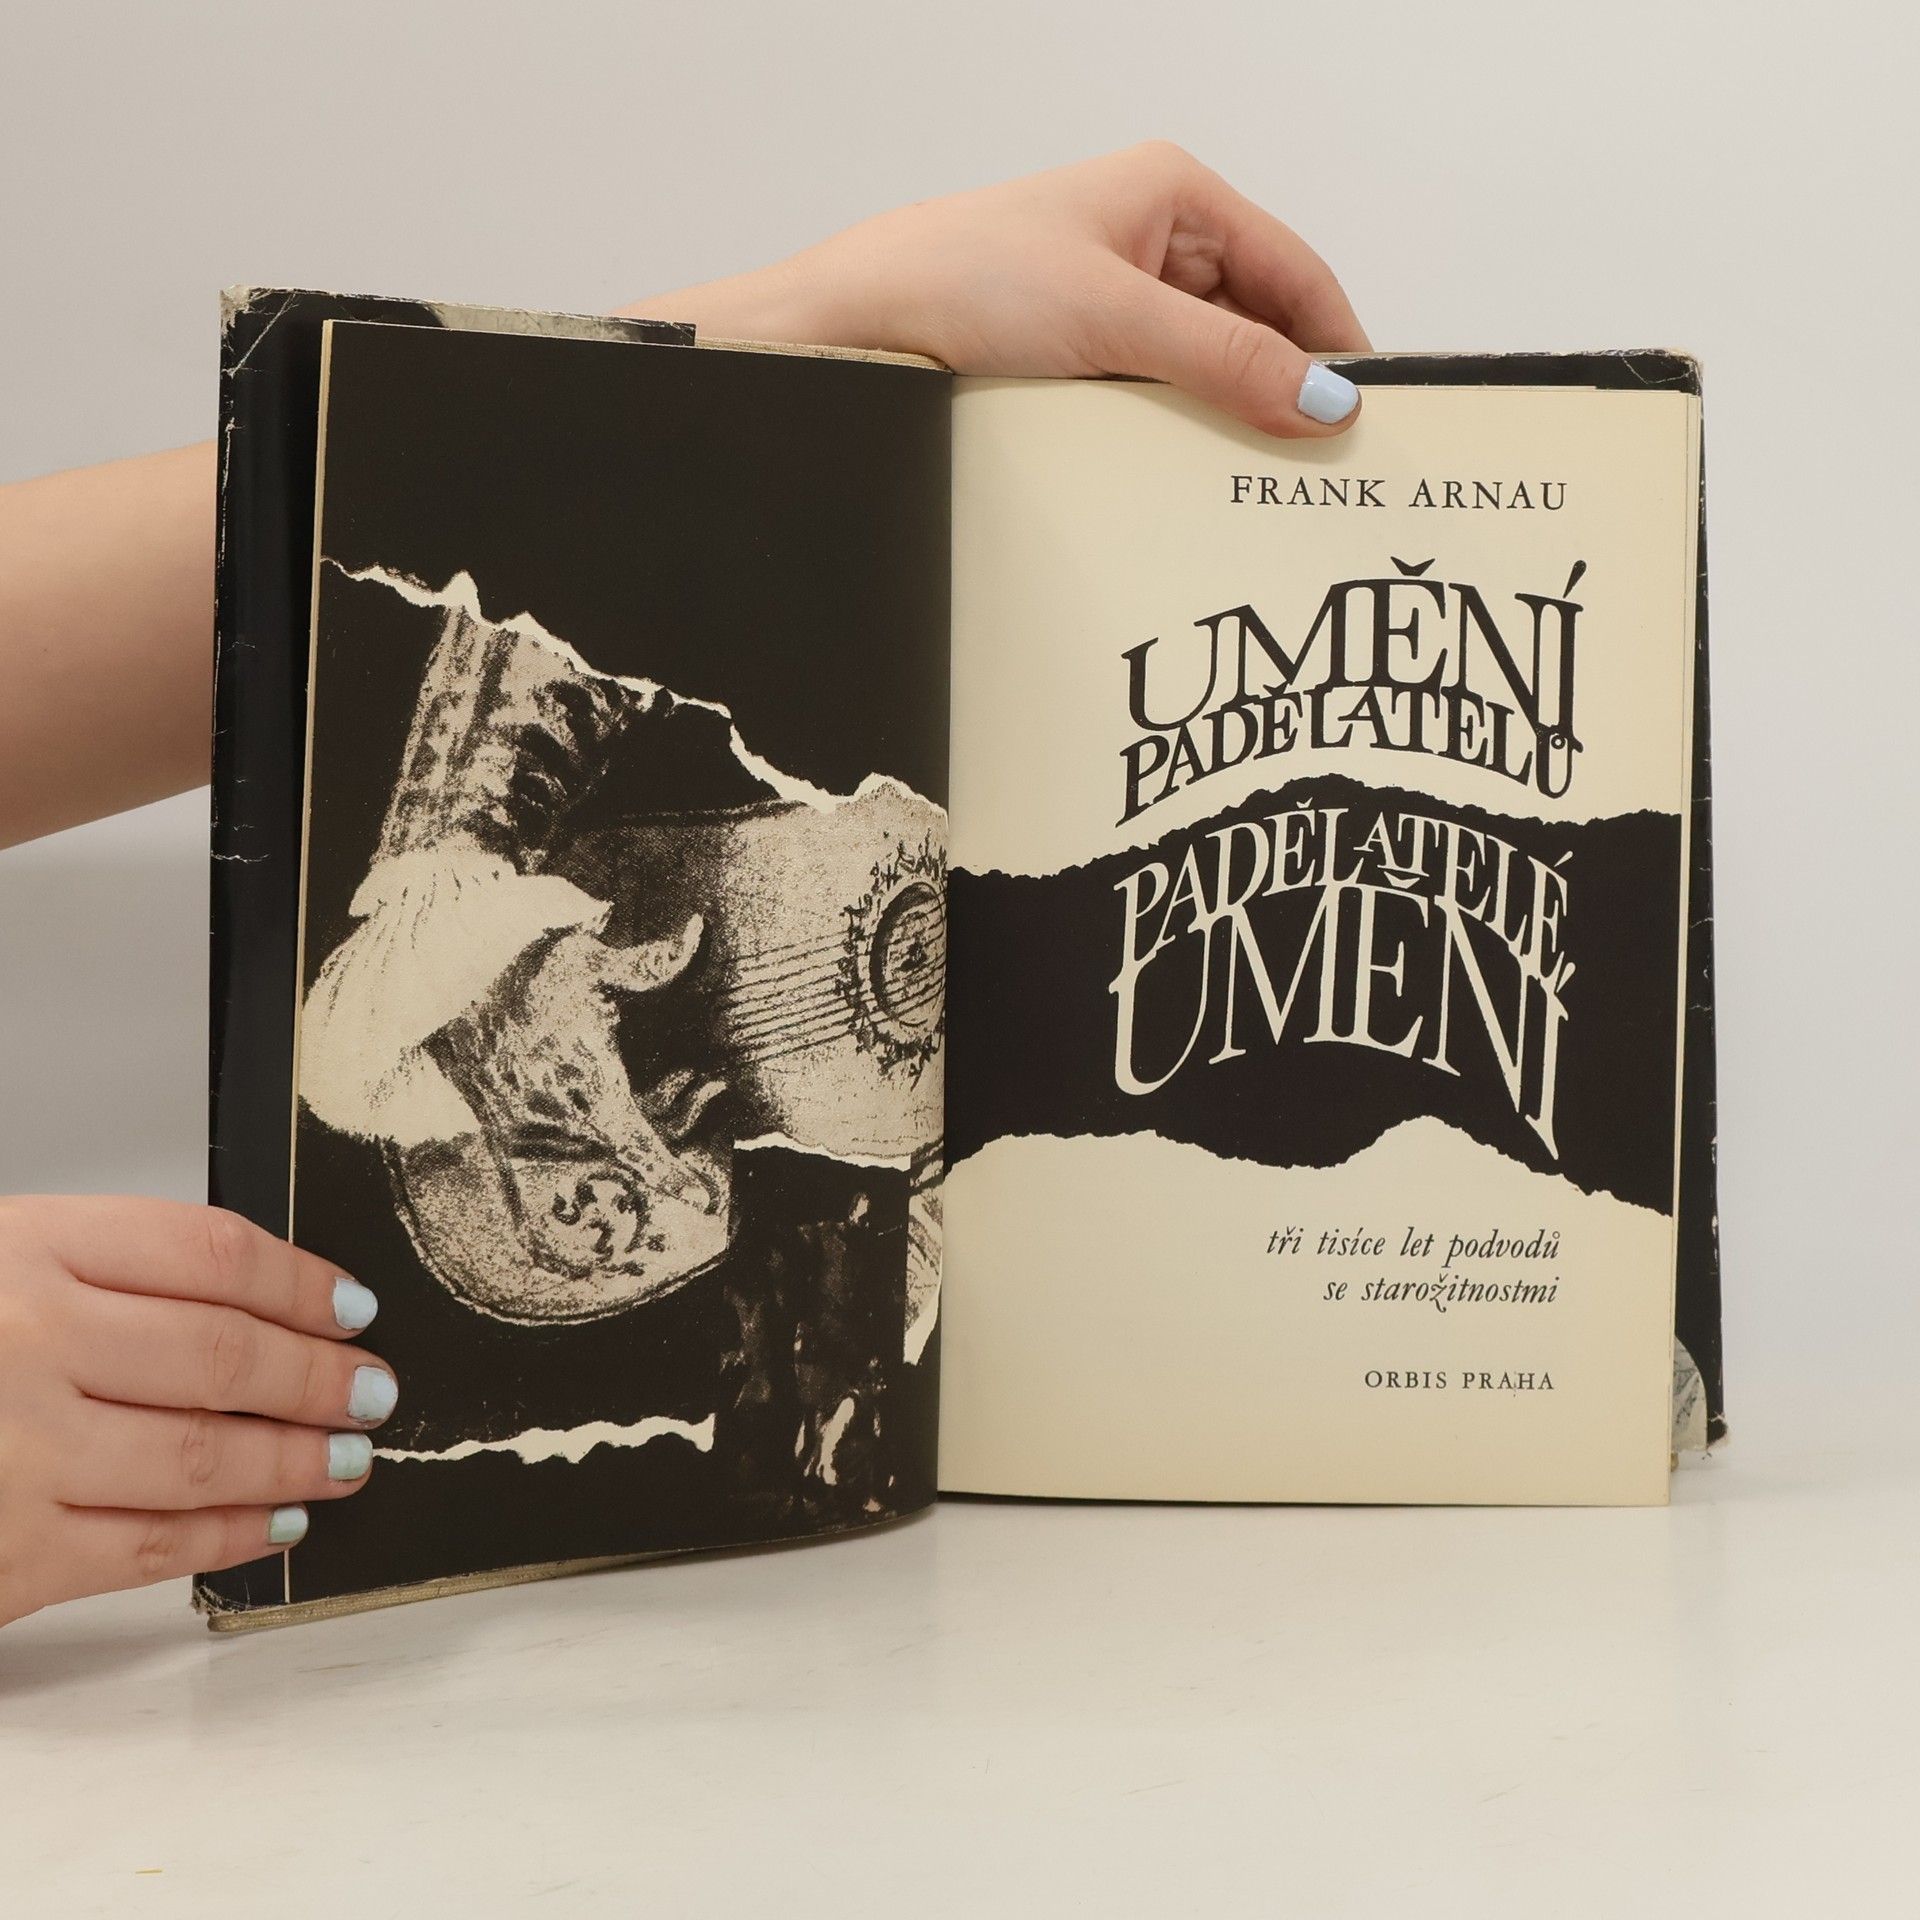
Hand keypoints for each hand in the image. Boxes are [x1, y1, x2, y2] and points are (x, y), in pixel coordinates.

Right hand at [0, 1196, 394, 1626]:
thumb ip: (108, 1272)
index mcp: (27, 1250)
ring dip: (298, 1460)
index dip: (303, 1282)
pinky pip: (149, 1546)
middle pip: (228, 1355)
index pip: (213, 1255)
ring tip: (347, 1457)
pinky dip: (231, 1537)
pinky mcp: (6, 1554)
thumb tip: (261, 1302)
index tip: (352, 1307)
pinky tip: (275, 1525)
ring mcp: (17, 1451)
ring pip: (206, 1457)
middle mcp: (27, 1343)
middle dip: (322, 1377)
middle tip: (373, 1389)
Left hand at [628, 142, 1370, 436]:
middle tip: (1325, 469)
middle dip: (1288, 388)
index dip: (1339, 343)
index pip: (1296, 271)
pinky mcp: (1076, 353)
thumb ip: (1227, 362)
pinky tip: (1191, 476)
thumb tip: (1326, 401)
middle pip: (1257, 321)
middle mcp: (1150, 240)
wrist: (850, 325)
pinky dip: (1178, 430)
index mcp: (1173, 194)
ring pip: (1207, 363)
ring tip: (1262, 482)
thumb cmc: (961, 280)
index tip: (1372, 417)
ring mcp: (1112, 298)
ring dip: (1231, 417)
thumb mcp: (1116, 321)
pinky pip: (1155, 392)